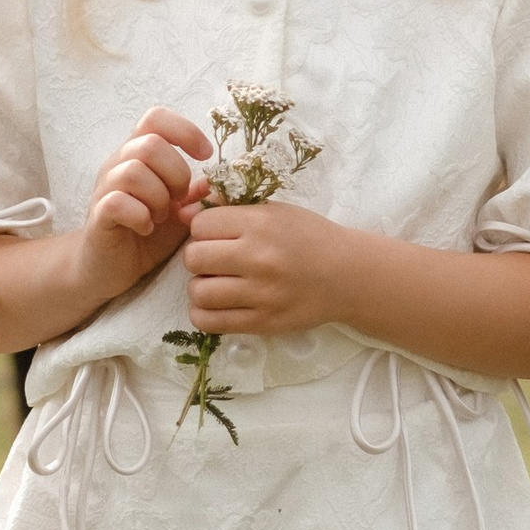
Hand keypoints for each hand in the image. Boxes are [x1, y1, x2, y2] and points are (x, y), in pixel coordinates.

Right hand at [81, 107, 208, 302]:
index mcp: (138, 155)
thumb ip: (196, 194)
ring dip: (158, 197)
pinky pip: (117, 202)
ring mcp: (105, 189)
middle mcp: (118, 165)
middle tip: (178, 199)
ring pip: (133, 171)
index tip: (205, 156)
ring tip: (161, 217)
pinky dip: (140, 216)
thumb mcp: (180, 211)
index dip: (185, 131)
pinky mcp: (98, 216)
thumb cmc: (146, 234)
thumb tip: (216, 181)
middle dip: (176, 173)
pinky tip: (147, 228)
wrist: (108, 269)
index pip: (155, 118)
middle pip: (150, 144)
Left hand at [181, 197, 349, 335]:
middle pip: (193, 258)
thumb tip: (182, 212)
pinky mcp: (263, 322)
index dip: (203, 230)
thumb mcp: (273, 210)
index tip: (217, 235)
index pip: (200, 226)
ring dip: (201, 287)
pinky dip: (204, 313)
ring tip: (217, 283)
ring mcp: (261, 294)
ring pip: (198, 292)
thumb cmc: (307, 237)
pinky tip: (218, 304)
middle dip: (199, 258)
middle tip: (215, 261)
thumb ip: (229, 206)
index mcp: (261, 224)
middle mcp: (259, 258)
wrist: (347, 275)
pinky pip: (209, 322)